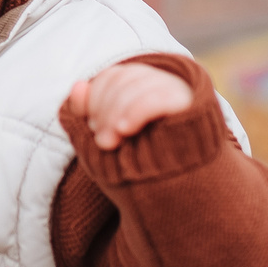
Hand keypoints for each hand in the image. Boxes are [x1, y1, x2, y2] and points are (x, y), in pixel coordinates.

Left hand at [67, 61, 196, 150]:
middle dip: (104, 108)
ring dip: (115, 113)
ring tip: (108, 142)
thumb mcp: (109, 137)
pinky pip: (158, 98)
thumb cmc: (140, 162)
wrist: (181, 190)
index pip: (113, 76)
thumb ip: (90, 113)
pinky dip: (136, 111)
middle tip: (100, 140)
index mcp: (143, 84)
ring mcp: (177, 91)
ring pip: (137, 86)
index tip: (91, 125)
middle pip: (124, 79)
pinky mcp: (191, 106)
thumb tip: (77, 87)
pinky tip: (124, 130)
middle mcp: (162, 82)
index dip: (96, 97)